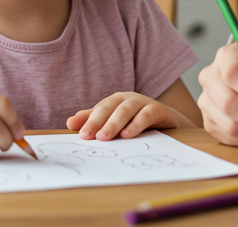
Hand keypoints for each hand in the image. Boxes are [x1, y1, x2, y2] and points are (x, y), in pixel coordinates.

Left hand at [66, 92, 180, 140]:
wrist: (167, 122)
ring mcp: (144, 102)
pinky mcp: (158, 110)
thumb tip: (70, 122)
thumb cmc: (136, 121)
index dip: (89, 121)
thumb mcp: (114, 121)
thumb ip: (94, 121)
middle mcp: (128, 99)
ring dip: (114, 123)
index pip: (99, 109)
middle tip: (88, 136)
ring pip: (126, 110)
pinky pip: (146, 115)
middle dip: (98, 121)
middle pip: (110, 107)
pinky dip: (136, 124)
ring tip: (104, 137)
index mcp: (115, 101)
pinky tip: (127, 135)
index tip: (81, 135)